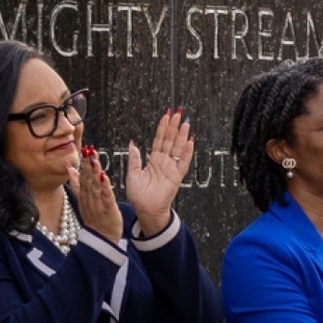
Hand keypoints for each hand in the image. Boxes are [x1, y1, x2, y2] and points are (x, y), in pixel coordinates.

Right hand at [71, 149, 123, 243]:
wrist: (101, 239)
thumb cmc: (94, 218)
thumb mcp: (82, 200)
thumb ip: (76, 183)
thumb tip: (69, 168)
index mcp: (84, 195)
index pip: (82, 176)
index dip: (83, 163)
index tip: (84, 150)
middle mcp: (89, 198)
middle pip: (87, 179)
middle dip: (88, 164)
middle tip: (88, 150)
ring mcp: (98, 203)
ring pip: (95, 186)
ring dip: (95, 172)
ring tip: (95, 160)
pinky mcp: (108, 209)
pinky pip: (106, 197)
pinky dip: (105, 187)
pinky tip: (105, 177)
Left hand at [125, 107, 192, 236]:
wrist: (145, 209)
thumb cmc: (138, 195)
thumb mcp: (132, 173)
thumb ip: (134, 158)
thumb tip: (132, 143)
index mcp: (153, 160)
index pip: (159, 140)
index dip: (162, 127)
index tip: (166, 115)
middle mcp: (164, 162)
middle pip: (170, 140)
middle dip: (174, 126)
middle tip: (178, 113)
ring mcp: (171, 168)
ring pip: (177, 148)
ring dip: (182, 135)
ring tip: (185, 123)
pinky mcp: (176, 177)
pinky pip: (183, 162)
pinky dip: (187, 152)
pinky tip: (190, 141)